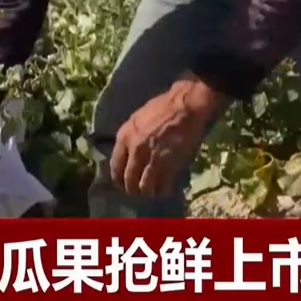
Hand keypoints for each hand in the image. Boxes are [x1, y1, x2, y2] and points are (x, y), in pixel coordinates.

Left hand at [111, 75, 223, 195]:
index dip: (118, 178)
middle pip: (129, 178)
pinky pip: (162, 185)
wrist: (185, 107)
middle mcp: (134, 150)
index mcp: (124, 137)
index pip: (115, 165)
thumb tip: (128, 152)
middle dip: (132, 189)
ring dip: (147, 192)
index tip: (122, 184)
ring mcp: (151, 158)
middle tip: (137, 192)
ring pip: (144, 186)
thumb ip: (130, 137)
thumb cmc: (162, 108)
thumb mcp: (137, 119)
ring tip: (151, 193)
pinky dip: (162, 190)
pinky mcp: (168, 164)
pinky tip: (164, 190)